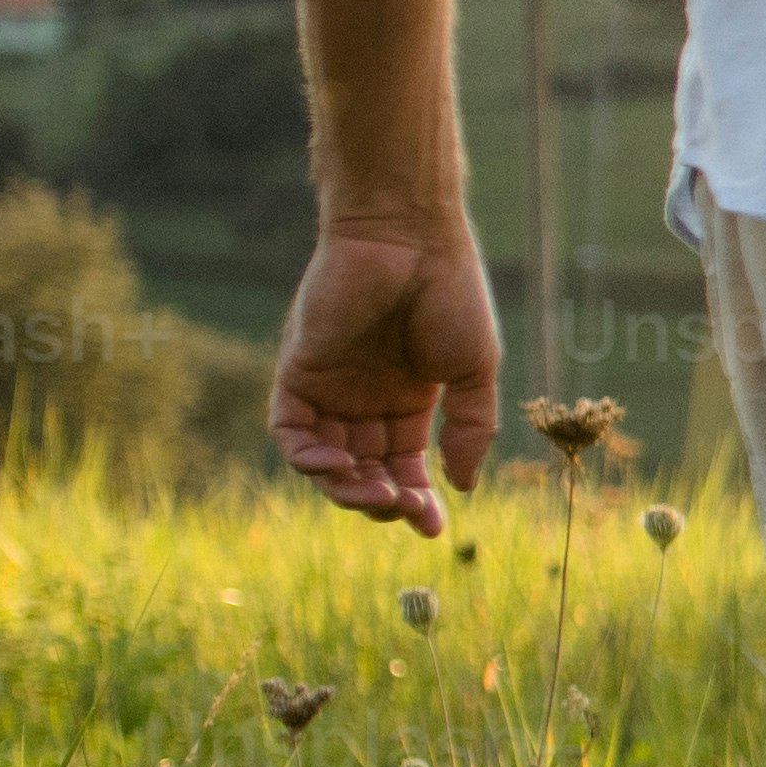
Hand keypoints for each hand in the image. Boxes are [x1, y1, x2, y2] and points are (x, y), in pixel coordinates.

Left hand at [273, 217, 498, 530]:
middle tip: (406, 510)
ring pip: (325, 462)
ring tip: (377, 495)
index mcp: (409, 400)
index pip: (404, 466)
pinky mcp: (298, 372)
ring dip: (346, 489)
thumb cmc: (450, 293)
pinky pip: (290, 432)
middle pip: (364, 471)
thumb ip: (469, 428)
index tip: (434, 529)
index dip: (417, 500)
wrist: (408, 237)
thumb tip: (461, 485)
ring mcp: (329, 387)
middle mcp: (364, 399)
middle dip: (383, 500)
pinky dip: (308, 458)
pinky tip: (338, 466)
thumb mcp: (475, 371)